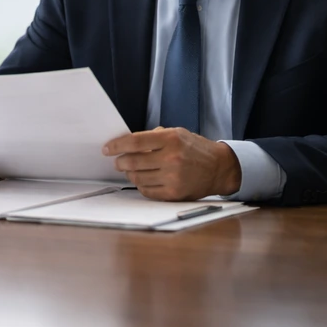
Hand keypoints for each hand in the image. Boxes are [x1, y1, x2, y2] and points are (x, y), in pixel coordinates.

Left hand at [102, 127, 241, 200]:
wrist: (219, 168)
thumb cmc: (195, 149)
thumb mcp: (177, 133)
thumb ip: (153, 137)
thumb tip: (127, 143)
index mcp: (171, 139)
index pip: (134, 142)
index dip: (117, 145)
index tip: (107, 149)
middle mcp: (171, 158)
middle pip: (132, 162)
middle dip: (120, 162)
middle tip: (118, 162)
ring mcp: (173, 178)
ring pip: (137, 178)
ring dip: (130, 174)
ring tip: (132, 170)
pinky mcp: (174, 193)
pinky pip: (147, 191)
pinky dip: (141, 185)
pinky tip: (144, 179)